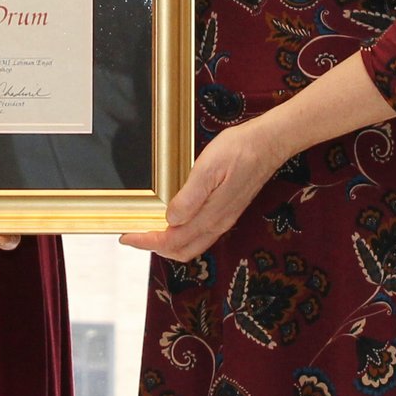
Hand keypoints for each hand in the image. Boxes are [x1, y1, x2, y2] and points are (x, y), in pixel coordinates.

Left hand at [120, 120, 283, 262]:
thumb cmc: (238, 151)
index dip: (147, 242)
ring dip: (168, 243)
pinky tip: (173, 220)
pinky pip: (201, 235)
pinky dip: (181, 236)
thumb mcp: (209, 168)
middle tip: (133, 234)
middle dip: (155, 247)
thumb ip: (190, 198)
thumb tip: (171, 221)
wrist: (269, 144)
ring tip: (148, 229)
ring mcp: (224, 219)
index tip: (127, 236)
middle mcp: (218, 224)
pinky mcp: (228, 212)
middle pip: (182, 251)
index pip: (173, 241)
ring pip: (192, 245)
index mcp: (211, 216)